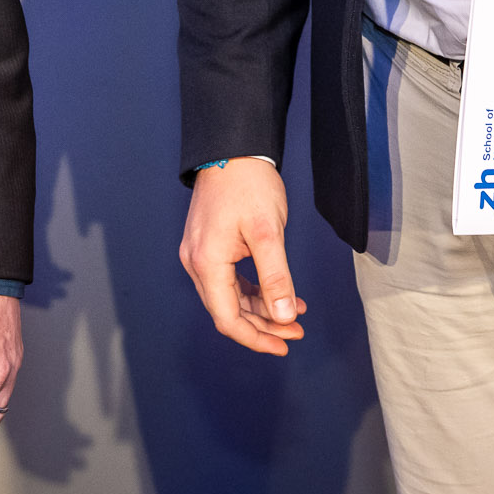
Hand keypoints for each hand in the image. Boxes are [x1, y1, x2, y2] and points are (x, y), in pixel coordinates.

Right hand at [178, 157, 306, 355]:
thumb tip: (282, 316)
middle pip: (228, 311)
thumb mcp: (268, 233)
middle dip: (263, 325)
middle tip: (296, 329)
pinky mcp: (209, 245)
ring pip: (230, 297)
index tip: (284, 345)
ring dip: (261, 309)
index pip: (228, 318)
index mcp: (207, 263)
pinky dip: (254, 290)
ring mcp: (200, 253)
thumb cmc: (248, 184)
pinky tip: (278, 292)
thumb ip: (276, 278)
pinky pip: (229, 279)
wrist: (232, 148)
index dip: (256, 338)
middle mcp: (196, 262)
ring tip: (294, 312)